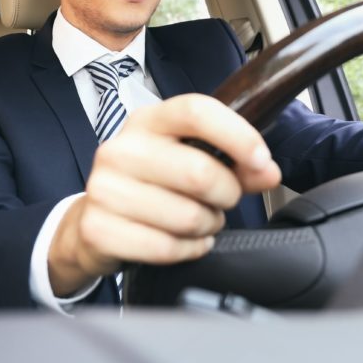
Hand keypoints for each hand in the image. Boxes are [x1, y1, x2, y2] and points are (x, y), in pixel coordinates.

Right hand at [48, 94, 280, 295]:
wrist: (93, 219)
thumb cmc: (151, 183)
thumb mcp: (188, 159)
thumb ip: (234, 163)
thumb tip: (269, 172)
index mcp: (147, 121)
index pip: (196, 111)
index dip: (237, 136)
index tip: (261, 160)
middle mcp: (121, 148)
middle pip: (199, 172)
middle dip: (227, 194)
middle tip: (223, 201)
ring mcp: (104, 188)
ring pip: (187, 216)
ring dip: (208, 225)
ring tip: (200, 221)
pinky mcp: (98, 228)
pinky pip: (166, 248)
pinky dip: (188, 250)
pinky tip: (185, 242)